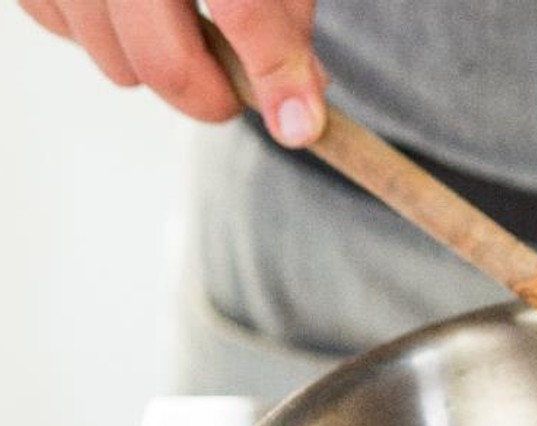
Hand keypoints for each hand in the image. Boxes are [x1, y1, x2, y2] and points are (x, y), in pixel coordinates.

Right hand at [18, 0, 326, 146]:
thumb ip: (284, 18)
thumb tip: (297, 106)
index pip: (239, 7)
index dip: (273, 73)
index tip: (297, 124)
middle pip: (162, 56)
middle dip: (210, 96)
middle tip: (234, 95)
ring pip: (113, 60)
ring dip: (155, 69)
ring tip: (180, 33)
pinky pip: (58, 26)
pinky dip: (98, 35)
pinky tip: (125, 9)